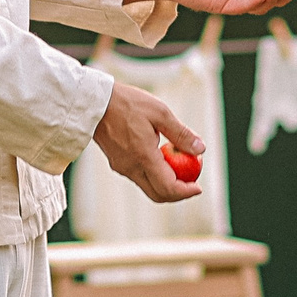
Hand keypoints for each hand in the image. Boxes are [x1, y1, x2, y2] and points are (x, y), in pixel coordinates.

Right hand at [94, 82, 203, 203]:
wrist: (95, 102)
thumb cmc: (128, 103)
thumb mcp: (160, 112)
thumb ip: (181, 134)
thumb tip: (200, 150)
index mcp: (143, 157)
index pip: (167, 187)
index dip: (186, 192)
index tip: (198, 188)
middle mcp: (131, 168)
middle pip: (158, 194)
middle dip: (178, 193)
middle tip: (193, 183)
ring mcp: (122, 168)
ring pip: (149, 187)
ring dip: (167, 184)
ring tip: (181, 166)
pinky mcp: (118, 164)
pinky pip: (140, 177)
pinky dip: (155, 175)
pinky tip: (162, 158)